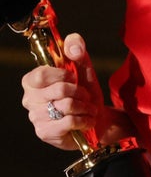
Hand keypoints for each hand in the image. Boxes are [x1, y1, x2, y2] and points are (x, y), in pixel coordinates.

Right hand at [21, 33, 105, 149]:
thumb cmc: (84, 93)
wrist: (95, 119)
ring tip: (88, 109)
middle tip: (85, 97)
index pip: (40, 74)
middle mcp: (29, 99)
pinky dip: (84, 120)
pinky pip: (69, 121)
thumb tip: (73, 44)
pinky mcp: (44, 132)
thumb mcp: (84, 69)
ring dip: (85, 107)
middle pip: (59, 90)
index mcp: (33, 81)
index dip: (62, 75)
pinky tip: (86, 121)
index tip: (73, 78)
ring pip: (66, 106)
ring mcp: (35, 117)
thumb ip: (77, 51)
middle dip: (80, 92)